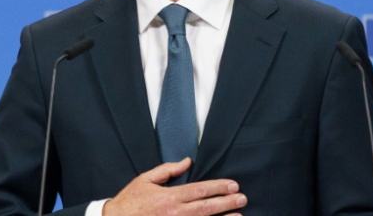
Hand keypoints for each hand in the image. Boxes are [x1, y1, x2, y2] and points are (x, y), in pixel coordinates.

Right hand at [102, 158, 246, 215]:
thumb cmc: (130, 201)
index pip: (200, 190)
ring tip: (239, 215)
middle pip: (207, 207)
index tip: (233, 185)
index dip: (219, 187)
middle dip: (227, 202)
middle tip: (243, 198)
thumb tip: (186, 162)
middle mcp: (176, 213)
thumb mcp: (145, 179)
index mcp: (170, 196)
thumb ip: (168, 170)